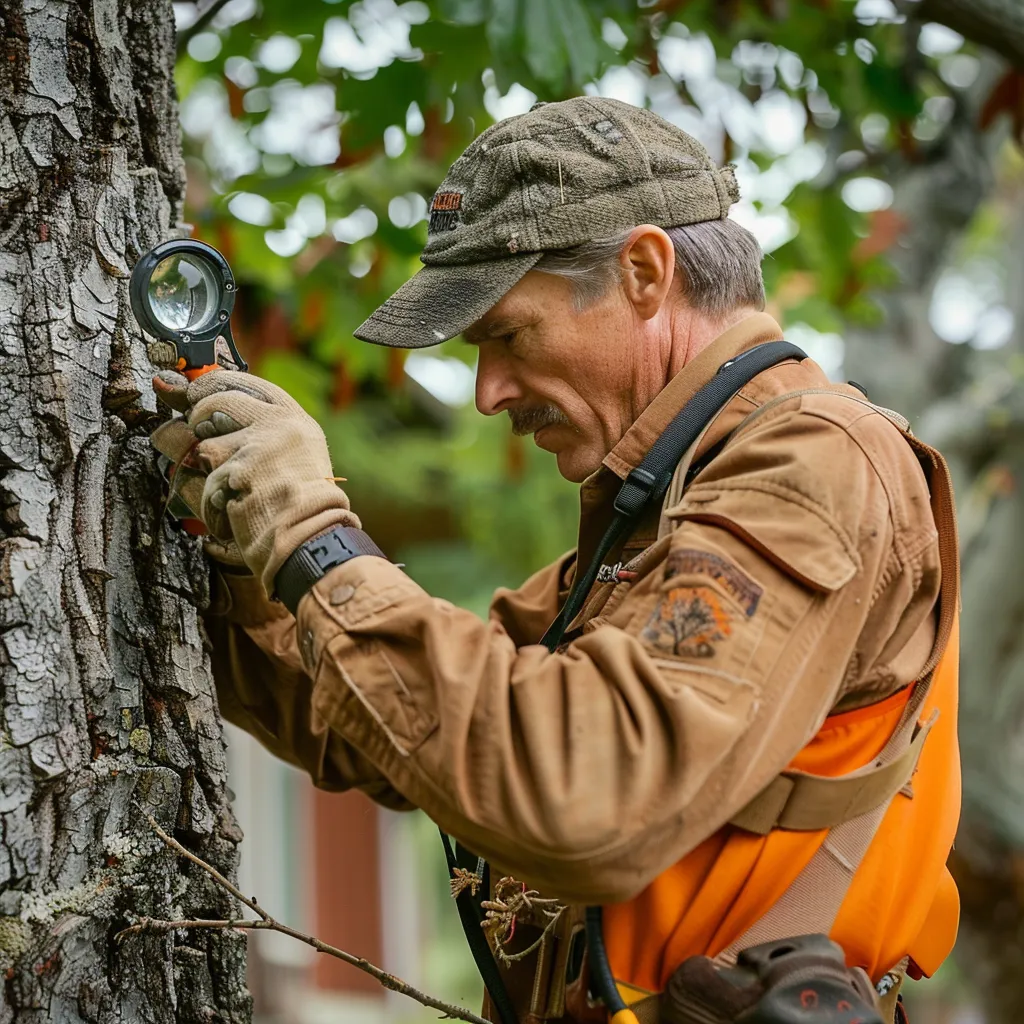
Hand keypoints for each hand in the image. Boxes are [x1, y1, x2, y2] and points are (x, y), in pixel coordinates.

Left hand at [150, 369, 357, 591]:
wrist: (312, 541)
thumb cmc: (296, 509)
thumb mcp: (285, 460)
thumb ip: (248, 432)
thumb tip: (175, 389)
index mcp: (296, 422)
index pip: (248, 384)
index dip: (212, 385)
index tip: (188, 391)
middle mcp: (280, 426)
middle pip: (217, 401)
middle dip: (197, 419)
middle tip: (199, 441)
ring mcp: (261, 445)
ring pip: (204, 447)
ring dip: (208, 475)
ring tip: (234, 495)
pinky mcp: (241, 469)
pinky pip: (205, 484)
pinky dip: (213, 506)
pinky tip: (236, 515)